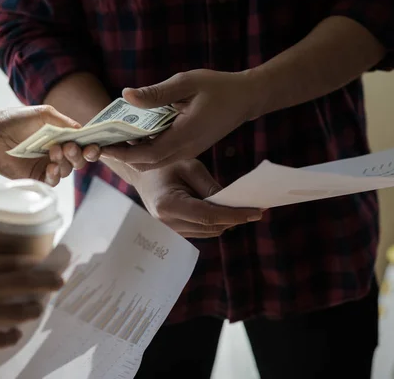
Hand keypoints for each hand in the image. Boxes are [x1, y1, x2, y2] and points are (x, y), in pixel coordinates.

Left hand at [0, 105, 100, 185]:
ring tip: (54, 151)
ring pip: (67, 170)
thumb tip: (82, 130)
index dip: (91, 145)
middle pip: (79, 159)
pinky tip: (51, 167)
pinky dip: (55, 175)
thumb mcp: (41, 114)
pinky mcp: (36, 177)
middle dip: (79, 154)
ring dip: (65, 162)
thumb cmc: (13, 121)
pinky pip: (53, 181)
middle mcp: (57, 152)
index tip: (93, 145)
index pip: (83, 143)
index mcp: (61, 136)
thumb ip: (63, 122)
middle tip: (71, 147)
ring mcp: (47, 166)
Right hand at [0, 246, 63, 360]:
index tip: (45, 263)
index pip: (6, 263)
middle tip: (61, 281)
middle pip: (17, 284)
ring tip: (39, 309)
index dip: (30, 263)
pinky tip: (15, 335)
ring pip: (12, 312)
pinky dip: (8, 337)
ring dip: (30, 311)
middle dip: (43, 282)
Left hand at [103, 69, 261, 170]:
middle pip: (146, 164)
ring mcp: (188, 152)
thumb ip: (156, 93)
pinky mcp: (189, 149)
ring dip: (132, 155)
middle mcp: (185, 149)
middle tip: (99, 144)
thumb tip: (126, 95)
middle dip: (122, 157)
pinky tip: (133, 137)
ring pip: (153, 163)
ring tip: (111, 141)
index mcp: (184, 136)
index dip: (122, 153)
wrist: (246, 99)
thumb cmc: (218, 87)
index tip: (101, 146)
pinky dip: (144, 151)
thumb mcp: (187, 82)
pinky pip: (161, 156)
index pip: (146, 154)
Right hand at [132, 159, 262, 237]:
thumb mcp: (190, 168)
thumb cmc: (165, 166)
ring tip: (242, 207)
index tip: (257, 212)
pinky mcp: (175, 232)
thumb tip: (233, 204)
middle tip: (256, 207)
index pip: (208, 216)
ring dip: (227, 221)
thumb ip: (210, 187)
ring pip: (209, 232)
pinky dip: (216, 222)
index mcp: (168, 205)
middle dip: (234, 218)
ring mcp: (170, 230)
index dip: (234, 215)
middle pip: (211, 227)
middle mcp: (167, 223)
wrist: (142, 175)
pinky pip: (202, 231)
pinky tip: (224, 210)